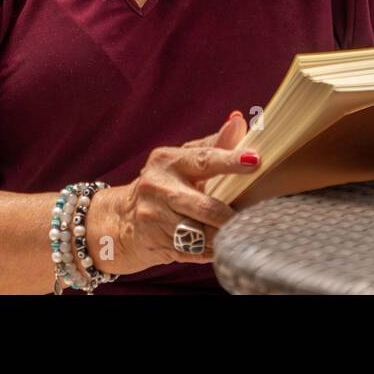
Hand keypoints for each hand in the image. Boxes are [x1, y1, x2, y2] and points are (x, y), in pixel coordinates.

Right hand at [80, 111, 258, 275]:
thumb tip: (239, 120)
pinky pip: (192, 253)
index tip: (255, 161)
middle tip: (253, 218)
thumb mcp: (182, 160)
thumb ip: (213, 144)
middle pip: (204, 206)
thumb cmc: (163, 185)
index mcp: (168, 160)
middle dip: (230, 216)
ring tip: (238, 234)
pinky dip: (210, 252)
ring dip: (222, 237)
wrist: (118, 219)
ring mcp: (153, 218)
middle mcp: (157, 187)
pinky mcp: (154, 244)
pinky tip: (218, 248)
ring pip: (199, 234)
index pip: (204, 160)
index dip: (231, 161)